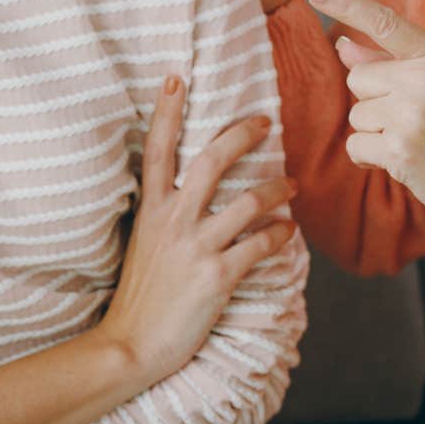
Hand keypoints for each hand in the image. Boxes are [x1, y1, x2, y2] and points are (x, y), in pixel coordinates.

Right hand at [95, 73, 298, 382]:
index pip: (157, 149)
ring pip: (250, 201)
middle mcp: (173, 221)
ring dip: (280, 190)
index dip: (167, 111)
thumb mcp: (142, 244)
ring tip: (293, 187)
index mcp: (150, 211)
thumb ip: (162, 215)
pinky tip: (288, 232)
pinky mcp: (217, 277)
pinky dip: (281, 235)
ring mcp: (196, 248)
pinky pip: (261, 244)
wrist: (131, 346)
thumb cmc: (139, 297)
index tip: (176, 77)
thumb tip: (187, 192)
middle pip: (211, 160)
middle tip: (265, 122)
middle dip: (242, 134)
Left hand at [303, 0, 424, 231]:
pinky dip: (369, 158)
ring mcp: (413, 112)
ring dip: (374, 133)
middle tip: (412, 121)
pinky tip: (402, 161)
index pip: (383, 21)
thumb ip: (389, 63)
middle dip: (373, 102)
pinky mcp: (401, 147)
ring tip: (413, 141)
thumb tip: (342, 44)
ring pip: (355, 114)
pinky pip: (356, 145)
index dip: (345, 4)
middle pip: (357, 78)